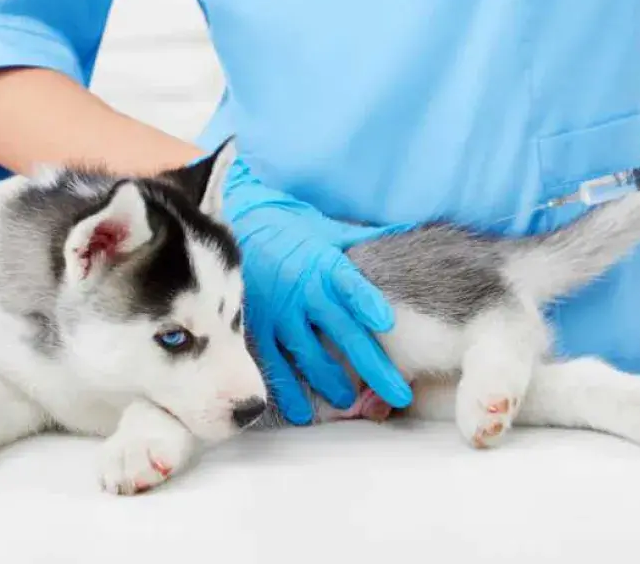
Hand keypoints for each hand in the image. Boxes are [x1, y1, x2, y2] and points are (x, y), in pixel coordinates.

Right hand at [221, 159, 414, 424]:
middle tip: (400, 395)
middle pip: (345, 333)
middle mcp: (305, 291)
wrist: (235, 226)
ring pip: (310, 355)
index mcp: (327, 265)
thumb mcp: (327, 229)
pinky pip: (273, 363)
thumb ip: (364, 239)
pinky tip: (301, 412)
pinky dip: (287, 390)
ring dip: (332, 383)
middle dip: (375, 367)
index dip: (367, 302)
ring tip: (351, 404)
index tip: (386, 321)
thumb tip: (403, 228)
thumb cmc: (288, 229)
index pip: (351, 285)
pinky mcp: (256, 327)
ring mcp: (279, 312)